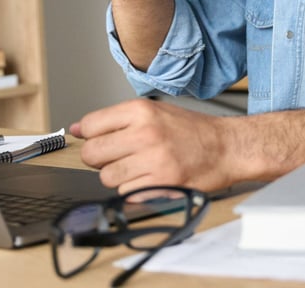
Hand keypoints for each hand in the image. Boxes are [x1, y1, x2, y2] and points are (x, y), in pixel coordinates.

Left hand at [72, 99, 233, 193]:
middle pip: (92, 154)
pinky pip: (126, 194)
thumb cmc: (192, 130)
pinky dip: (133, 191)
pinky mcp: (161, 185)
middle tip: (115, 158)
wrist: (227, 147)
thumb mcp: (154, 111)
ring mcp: (153, 160)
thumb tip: (77, 129)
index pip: (90, 125)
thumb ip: (115, 119)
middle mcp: (145, 133)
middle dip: (98, 160)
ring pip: (106, 178)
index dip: (90, 136)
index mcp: (140, 110)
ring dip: (116, 177)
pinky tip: (149, 179)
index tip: (98, 140)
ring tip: (136, 168)